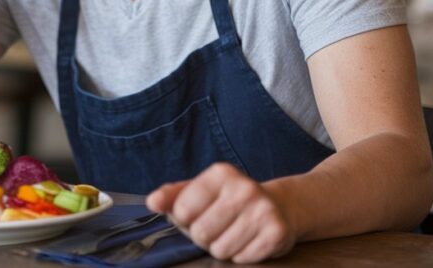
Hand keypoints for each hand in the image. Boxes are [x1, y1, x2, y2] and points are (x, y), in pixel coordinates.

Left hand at [146, 163, 296, 263]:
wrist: (280, 207)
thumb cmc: (230, 200)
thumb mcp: (200, 190)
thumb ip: (172, 196)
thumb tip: (152, 202)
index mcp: (221, 173)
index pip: (182, 210)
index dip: (185, 220)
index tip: (197, 215)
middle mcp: (244, 188)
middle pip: (200, 233)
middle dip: (203, 237)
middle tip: (217, 227)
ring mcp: (263, 210)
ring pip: (220, 250)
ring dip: (222, 248)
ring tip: (233, 233)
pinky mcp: (276, 232)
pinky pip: (242, 258)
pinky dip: (241, 255)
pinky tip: (249, 240)